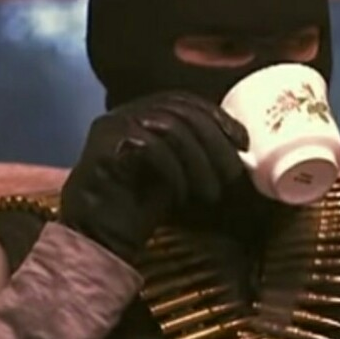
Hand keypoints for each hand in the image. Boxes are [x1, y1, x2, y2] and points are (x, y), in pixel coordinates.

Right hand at [60, 92, 247, 264]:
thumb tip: (234, 144)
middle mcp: (123, 113)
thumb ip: (194, 151)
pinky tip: (183, 195)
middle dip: (214, 141)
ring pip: (169, 126)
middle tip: (231, 174)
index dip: (217, 117)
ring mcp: (111, 126)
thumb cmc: (138, 208)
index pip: (184, 101)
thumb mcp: (177, 173)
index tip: (241, 141)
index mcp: (140, 113)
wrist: (98, 238)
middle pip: (180, 111)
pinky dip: (175, 172)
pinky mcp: (103, 146)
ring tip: (211, 192)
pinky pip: (150, 147)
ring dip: (199, 161)